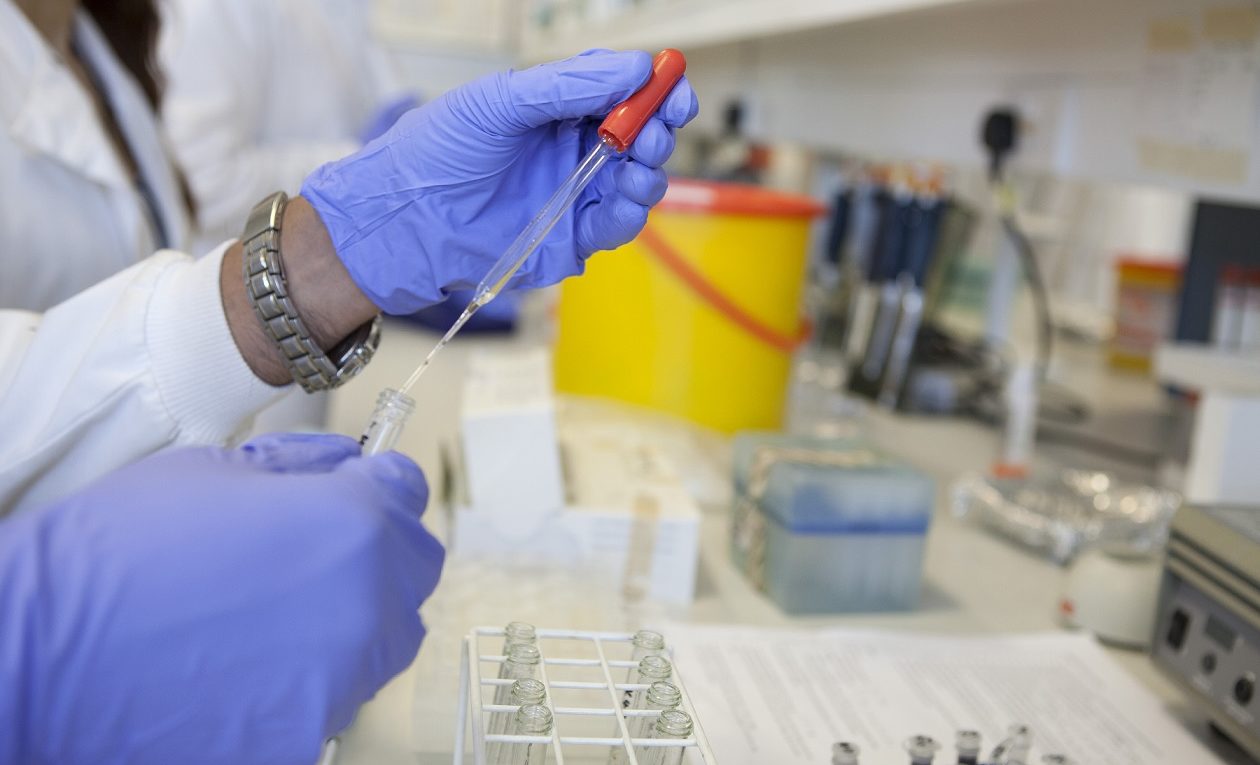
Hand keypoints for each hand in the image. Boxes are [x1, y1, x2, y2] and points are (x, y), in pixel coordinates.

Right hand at [0, 433, 442, 764]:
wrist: (42, 653)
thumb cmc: (118, 553)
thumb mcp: (215, 469)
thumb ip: (303, 463)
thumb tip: (347, 463)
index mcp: (353, 523)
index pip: (408, 491)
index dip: (378, 484)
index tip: (357, 488)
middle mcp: (368, 602)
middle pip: (411, 566)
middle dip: (375, 548)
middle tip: (314, 549)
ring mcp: (344, 675)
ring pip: (385, 634)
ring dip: (352, 612)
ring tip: (273, 610)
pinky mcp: (310, 730)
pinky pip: (338, 690)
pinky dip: (312, 672)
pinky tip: (251, 660)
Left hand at [302, 49, 698, 313]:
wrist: (406, 221)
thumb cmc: (437, 153)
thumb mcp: (500, 102)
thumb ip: (567, 85)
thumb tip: (633, 68)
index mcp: (557, 108)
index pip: (621, 93)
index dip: (653, 90)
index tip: (673, 89)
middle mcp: (573, 149)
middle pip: (639, 136)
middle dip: (658, 130)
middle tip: (655, 131)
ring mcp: (575, 193)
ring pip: (636, 182)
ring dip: (650, 173)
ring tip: (640, 166)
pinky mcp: (571, 237)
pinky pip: (615, 225)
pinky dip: (630, 212)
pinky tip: (626, 200)